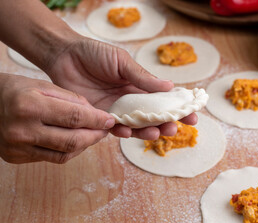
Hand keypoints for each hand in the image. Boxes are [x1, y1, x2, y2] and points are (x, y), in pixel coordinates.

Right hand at [0, 73, 114, 163]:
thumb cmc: (7, 88)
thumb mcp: (39, 85)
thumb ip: (68, 99)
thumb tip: (93, 112)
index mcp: (30, 106)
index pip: (75, 118)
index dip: (97, 120)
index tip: (110, 120)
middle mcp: (23, 130)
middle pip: (72, 140)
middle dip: (94, 136)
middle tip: (104, 130)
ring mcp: (18, 148)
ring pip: (63, 154)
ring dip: (83, 146)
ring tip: (92, 136)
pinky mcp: (15, 158)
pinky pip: (50, 158)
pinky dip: (66, 151)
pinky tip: (74, 142)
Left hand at [46, 36, 196, 139]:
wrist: (65, 55)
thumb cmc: (95, 53)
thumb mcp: (121, 61)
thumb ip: (142, 77)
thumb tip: (170, 87)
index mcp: (139, 86)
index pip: (163, 100)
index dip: (178, 109)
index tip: (193, 116)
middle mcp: (130, 100)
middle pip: (152, 117)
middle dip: (165, 124)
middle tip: (174, 129)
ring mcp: (116, 110)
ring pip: (135, 126)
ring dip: (146, 132)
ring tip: (155, 134)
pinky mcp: (99, 116)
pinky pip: (112, 128)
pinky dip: (120, 131)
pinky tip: (126, 132)